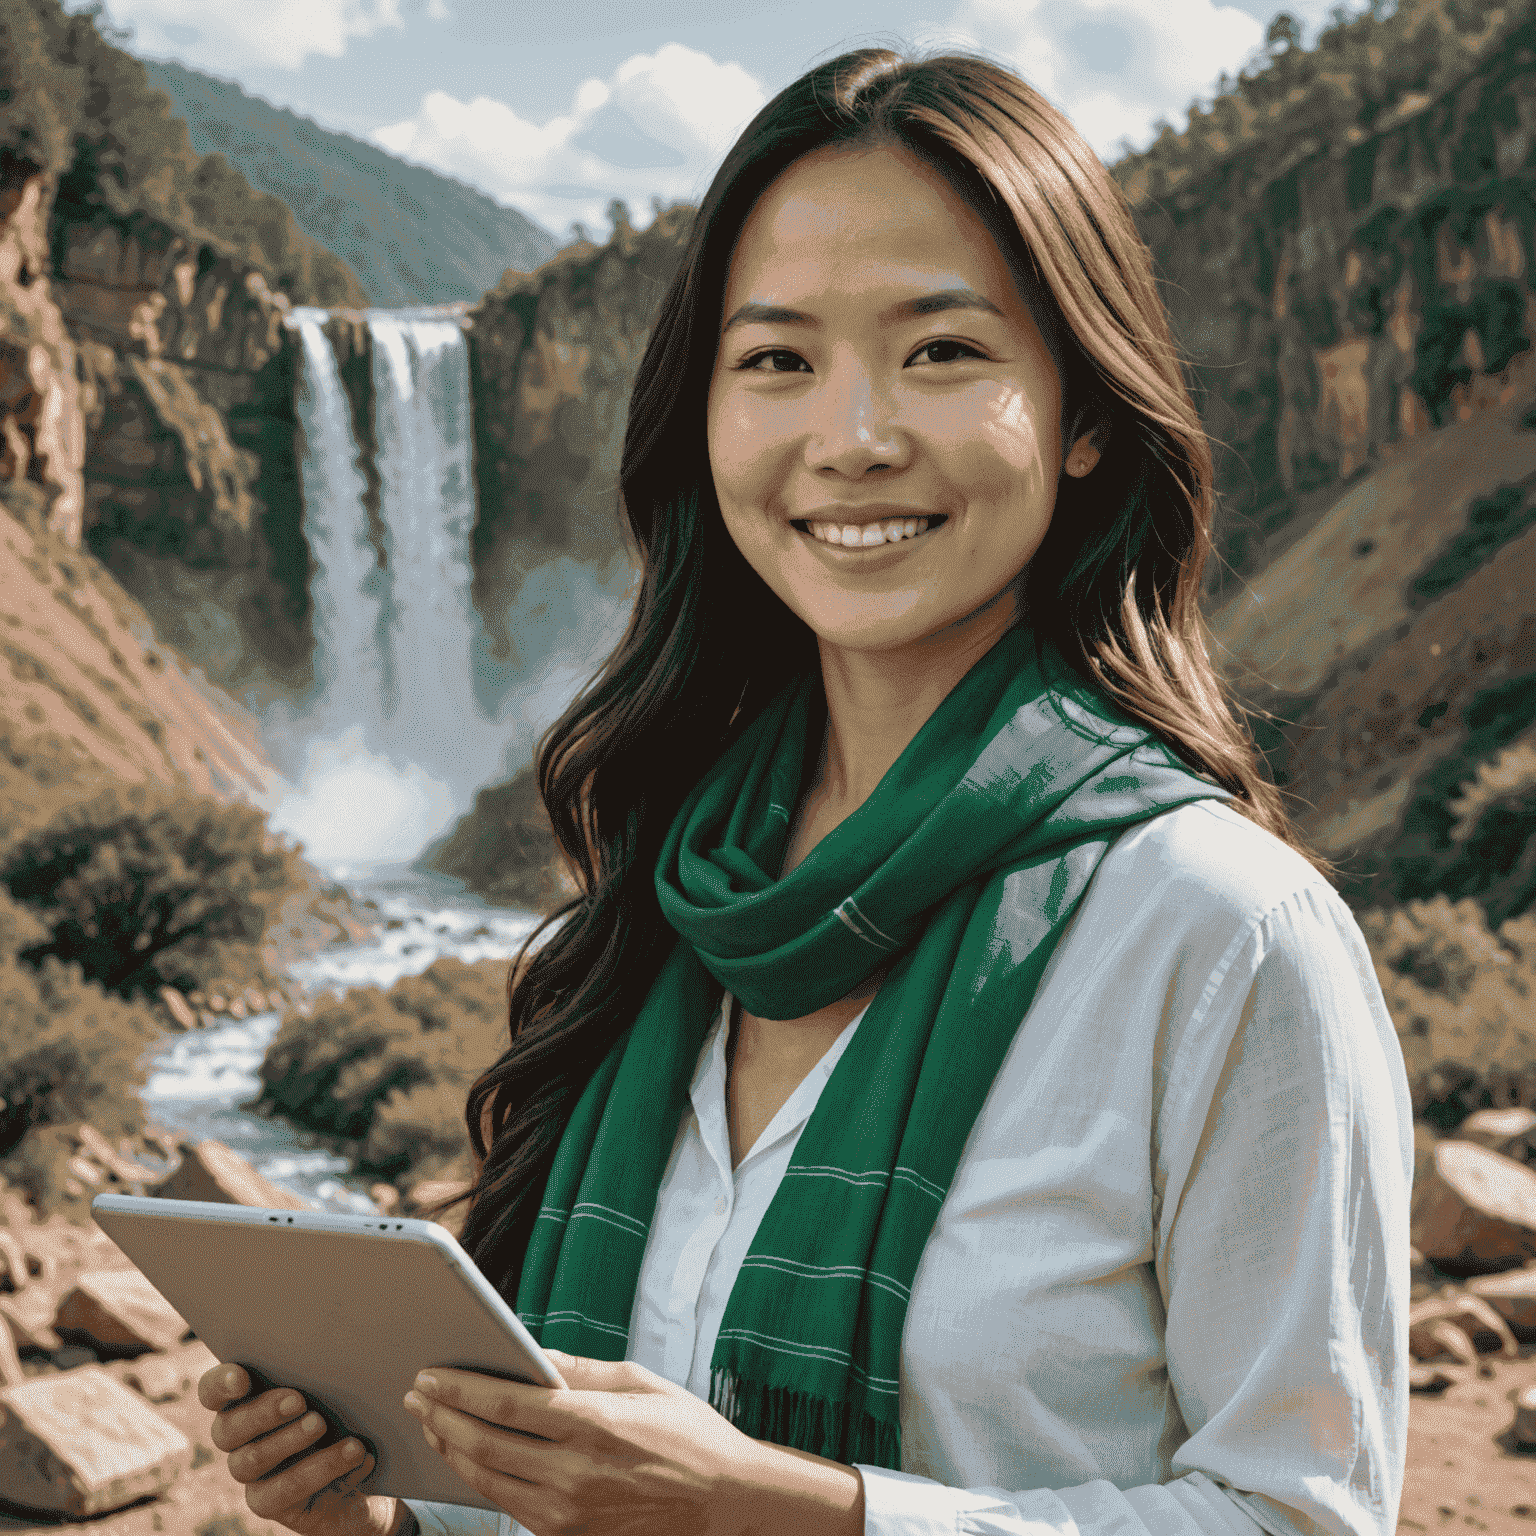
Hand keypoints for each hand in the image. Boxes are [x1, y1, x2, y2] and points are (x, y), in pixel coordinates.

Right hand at [200, 1362, 402, 1535]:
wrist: (363, 1460)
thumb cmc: (343, 1406)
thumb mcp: (332, 1383)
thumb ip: (318, 1368)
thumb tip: (334, 1344)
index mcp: (245, 1399)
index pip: (212, 1391)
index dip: (220, 1384)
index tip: (241, 1378)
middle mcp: (238, 1438)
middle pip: (227, 1428)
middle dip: (263, 1413)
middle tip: (299, 1400)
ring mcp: (251, 1473)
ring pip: (251, 1460)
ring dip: (290, 1440)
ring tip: (322, 1424)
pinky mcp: (269, 1501)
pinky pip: (282, 1492)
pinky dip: (321, 1469)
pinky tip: (353, 1453)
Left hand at [403, 1350, 862, 1535]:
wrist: (725, 1503)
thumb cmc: (688, 1434)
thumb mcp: (640, 1383)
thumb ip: (580, 1370)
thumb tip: (533, 1354)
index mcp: (592, 1425)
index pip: (505, 1403)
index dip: (460, 1389)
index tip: (430, 1375)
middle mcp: (573, 1473)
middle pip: (485, 1444)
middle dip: (443, 1417)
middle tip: (417, 1395)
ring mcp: (568, 1513)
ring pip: (489, 1481)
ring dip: (453, 1450)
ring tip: (433, 1425)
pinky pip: (511, 1506)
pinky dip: (483, 1481)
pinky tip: (470, 1459)